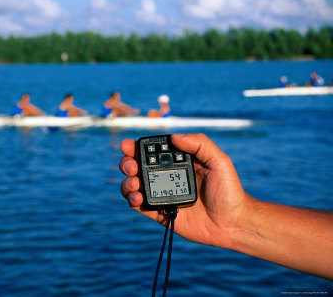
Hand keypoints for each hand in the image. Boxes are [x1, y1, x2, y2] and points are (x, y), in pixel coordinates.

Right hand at [120, 133, 252, 248]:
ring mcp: (162, 195)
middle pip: (138, 167)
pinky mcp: (160, 213)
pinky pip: (139, 206)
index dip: (137, 147)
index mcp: (178, 162)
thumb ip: (199, 144)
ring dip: (127, 181)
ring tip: (134, 183)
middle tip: (131, 166)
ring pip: (134, 185)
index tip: (128, 145)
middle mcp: (166, 177)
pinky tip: (136, 197)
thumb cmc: (229, 191)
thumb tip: (174, 136)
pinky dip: (131, 200)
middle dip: (127, 163)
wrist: (233, 223)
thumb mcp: (219, 161)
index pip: (152, 152)